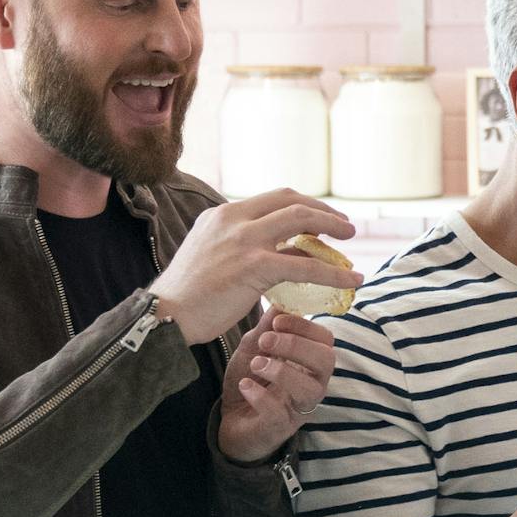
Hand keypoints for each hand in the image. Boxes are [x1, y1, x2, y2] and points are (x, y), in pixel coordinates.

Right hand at [151, 191, 358, 344]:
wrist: (164, 317)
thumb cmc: (188, 297)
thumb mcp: (213, 256)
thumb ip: (243, 247)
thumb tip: (284, 252)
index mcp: (222, 214)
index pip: (274, 198)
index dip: (304, 205)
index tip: (322, 219)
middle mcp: (233, 218)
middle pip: (291, 200)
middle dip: (324, 210)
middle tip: (344, 226)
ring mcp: (243, 239)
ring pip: (302, 221)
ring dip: (334, 228)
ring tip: (352, 242)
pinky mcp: (254, 265)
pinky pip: (305, 264)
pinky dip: (334, 272)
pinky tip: (351, 281)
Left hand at [216, 311, 337, 463]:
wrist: (230, 418)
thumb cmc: (251, 379)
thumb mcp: (255, 347)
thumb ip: (267, 327)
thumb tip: (279, 301)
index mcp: (310, 362)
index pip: (326, 340)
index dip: (305, 327)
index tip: (278, 321)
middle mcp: (313, 384)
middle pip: (326, 361)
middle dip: (296, 346)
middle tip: (266, 341)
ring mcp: (299, 408)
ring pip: (310, 389)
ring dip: (281, 371)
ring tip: (256, 364)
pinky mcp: (280, 427)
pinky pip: (279, 413)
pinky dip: (260, 396)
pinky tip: (245, 385)